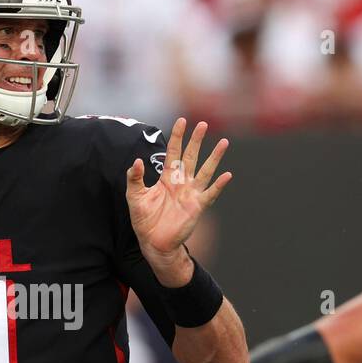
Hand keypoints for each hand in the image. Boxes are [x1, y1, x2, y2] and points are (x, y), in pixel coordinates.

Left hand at [125, 118, 230, 286]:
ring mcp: (191, 193)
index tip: (182, 120)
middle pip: (191, 156)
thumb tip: (136, 161)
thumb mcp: (135, 196)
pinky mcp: (197, 206)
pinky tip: (227, 175)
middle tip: (203, 124)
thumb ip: (134, 178)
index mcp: (167, 178)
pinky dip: (219, 185)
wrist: (153, 242)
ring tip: (223, 143)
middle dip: (197, 140)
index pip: (173, 152)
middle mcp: (181, 182)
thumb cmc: (144, 220)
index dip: (177, 136)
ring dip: (214, 157)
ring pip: (205, 171)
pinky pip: (210, 194)